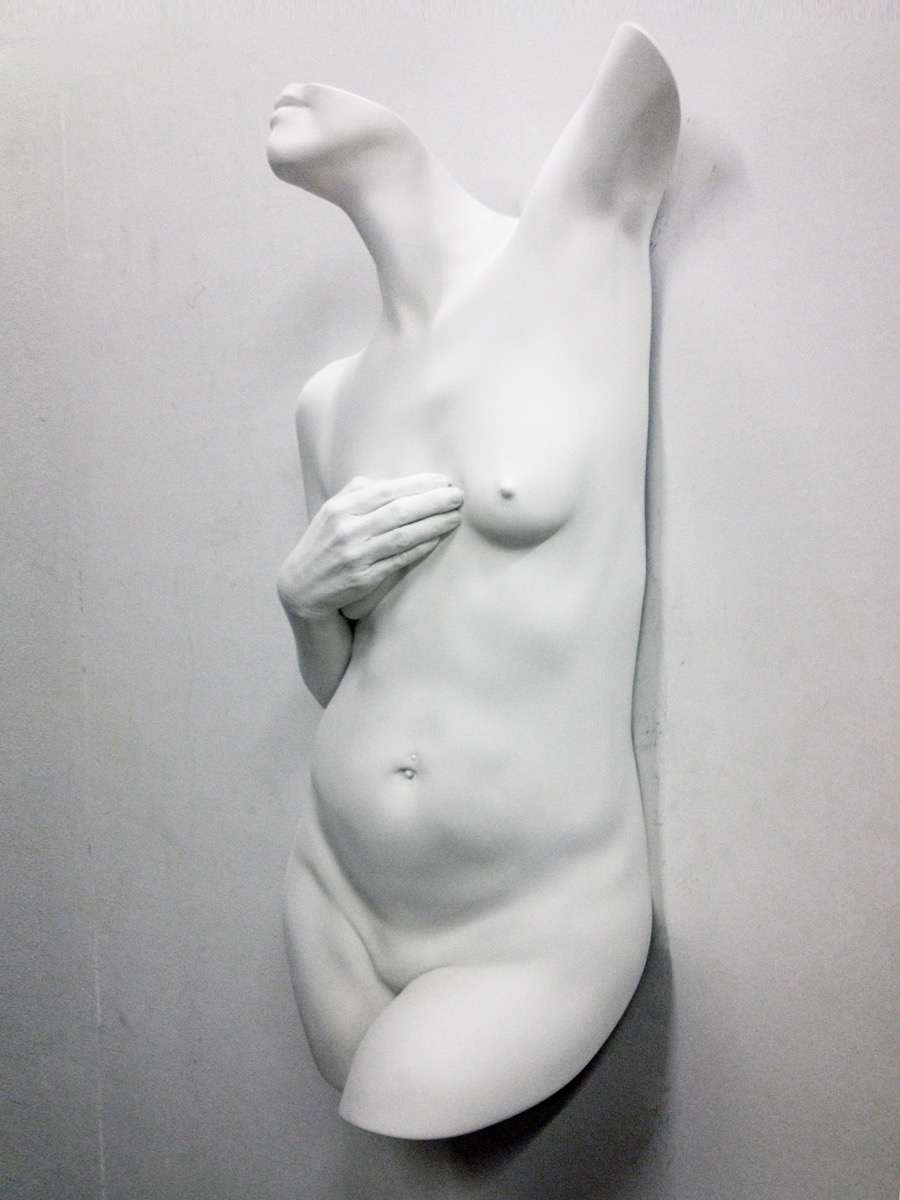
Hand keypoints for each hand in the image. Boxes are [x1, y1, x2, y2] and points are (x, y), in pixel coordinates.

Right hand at [277, 474, 463, 620]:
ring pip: (403, 535)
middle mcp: (346, 530)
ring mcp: (355, 556)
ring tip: (455, 516)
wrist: (301, 588)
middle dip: (433, 501)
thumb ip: (360, 494)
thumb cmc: (324, 544)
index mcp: (339, 508)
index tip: (443, 481)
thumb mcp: (332, 513)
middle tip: (458, 495)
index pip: (386, 491)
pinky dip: (421, 548)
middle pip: (399, 511)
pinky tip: (437, 538)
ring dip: (434, 524)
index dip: (418, 485)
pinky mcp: (363, 579)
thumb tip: (400, 482)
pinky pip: (399, 560)